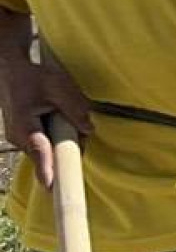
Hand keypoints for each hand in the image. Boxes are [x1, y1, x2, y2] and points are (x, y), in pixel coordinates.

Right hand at [0, 57, 91, 188]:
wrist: (11, 63)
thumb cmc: (32, 72)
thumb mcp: (59, 87)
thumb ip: (75, 110)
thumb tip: (88, 130)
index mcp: (25, 127)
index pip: (40, 155)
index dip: (49, 172)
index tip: (53, 188)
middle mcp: (19, 136)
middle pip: (49, 154)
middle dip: (67, 146)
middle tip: (78, 129)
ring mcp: (19, 135)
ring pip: (47, 147)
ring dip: (62, 136)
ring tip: (63, 110)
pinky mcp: (24, 131)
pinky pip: (44, 139)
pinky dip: (55, 131)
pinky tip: (58, 112)